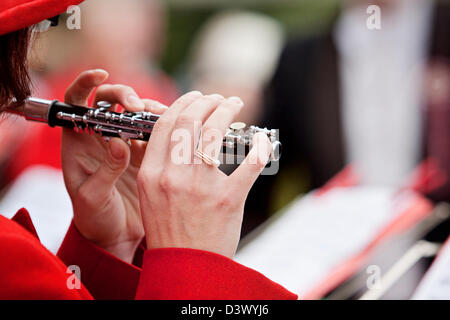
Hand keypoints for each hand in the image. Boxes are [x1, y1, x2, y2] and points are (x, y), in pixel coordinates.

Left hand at [61, 69, 166, 262]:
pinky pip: (155, 132)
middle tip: (140, 107)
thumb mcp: (93, 197)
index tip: (101, 74)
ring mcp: (125, 143)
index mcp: (79, 143)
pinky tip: (174, 129)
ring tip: (163, 118)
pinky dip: (165, 127)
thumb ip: (105, 171)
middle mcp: (101, 137)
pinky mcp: (145, 154)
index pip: (76, 102)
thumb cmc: (94, 218)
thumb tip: (117, 143)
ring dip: (150, 111)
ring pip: (137, 114)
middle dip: (127, 96)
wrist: (115, 236)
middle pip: (112, 101)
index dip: (85, 83)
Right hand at [137, 92, 271, 257]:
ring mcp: (201, 187)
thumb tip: (180, 136)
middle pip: (191, 120)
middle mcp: (173, 176)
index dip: (183, 103)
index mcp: (152, 174)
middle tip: (218, 98)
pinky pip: (249, 162)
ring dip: (228, 110)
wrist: (186, 267)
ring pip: (216, 132)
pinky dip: (259, 145)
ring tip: (234, 103)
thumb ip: (159, 165)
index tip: (196, 97)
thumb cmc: (169, 231)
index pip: (166, 123)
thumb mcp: (152, 197)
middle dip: (207, 101)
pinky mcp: (228, 199)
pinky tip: (262, 138)